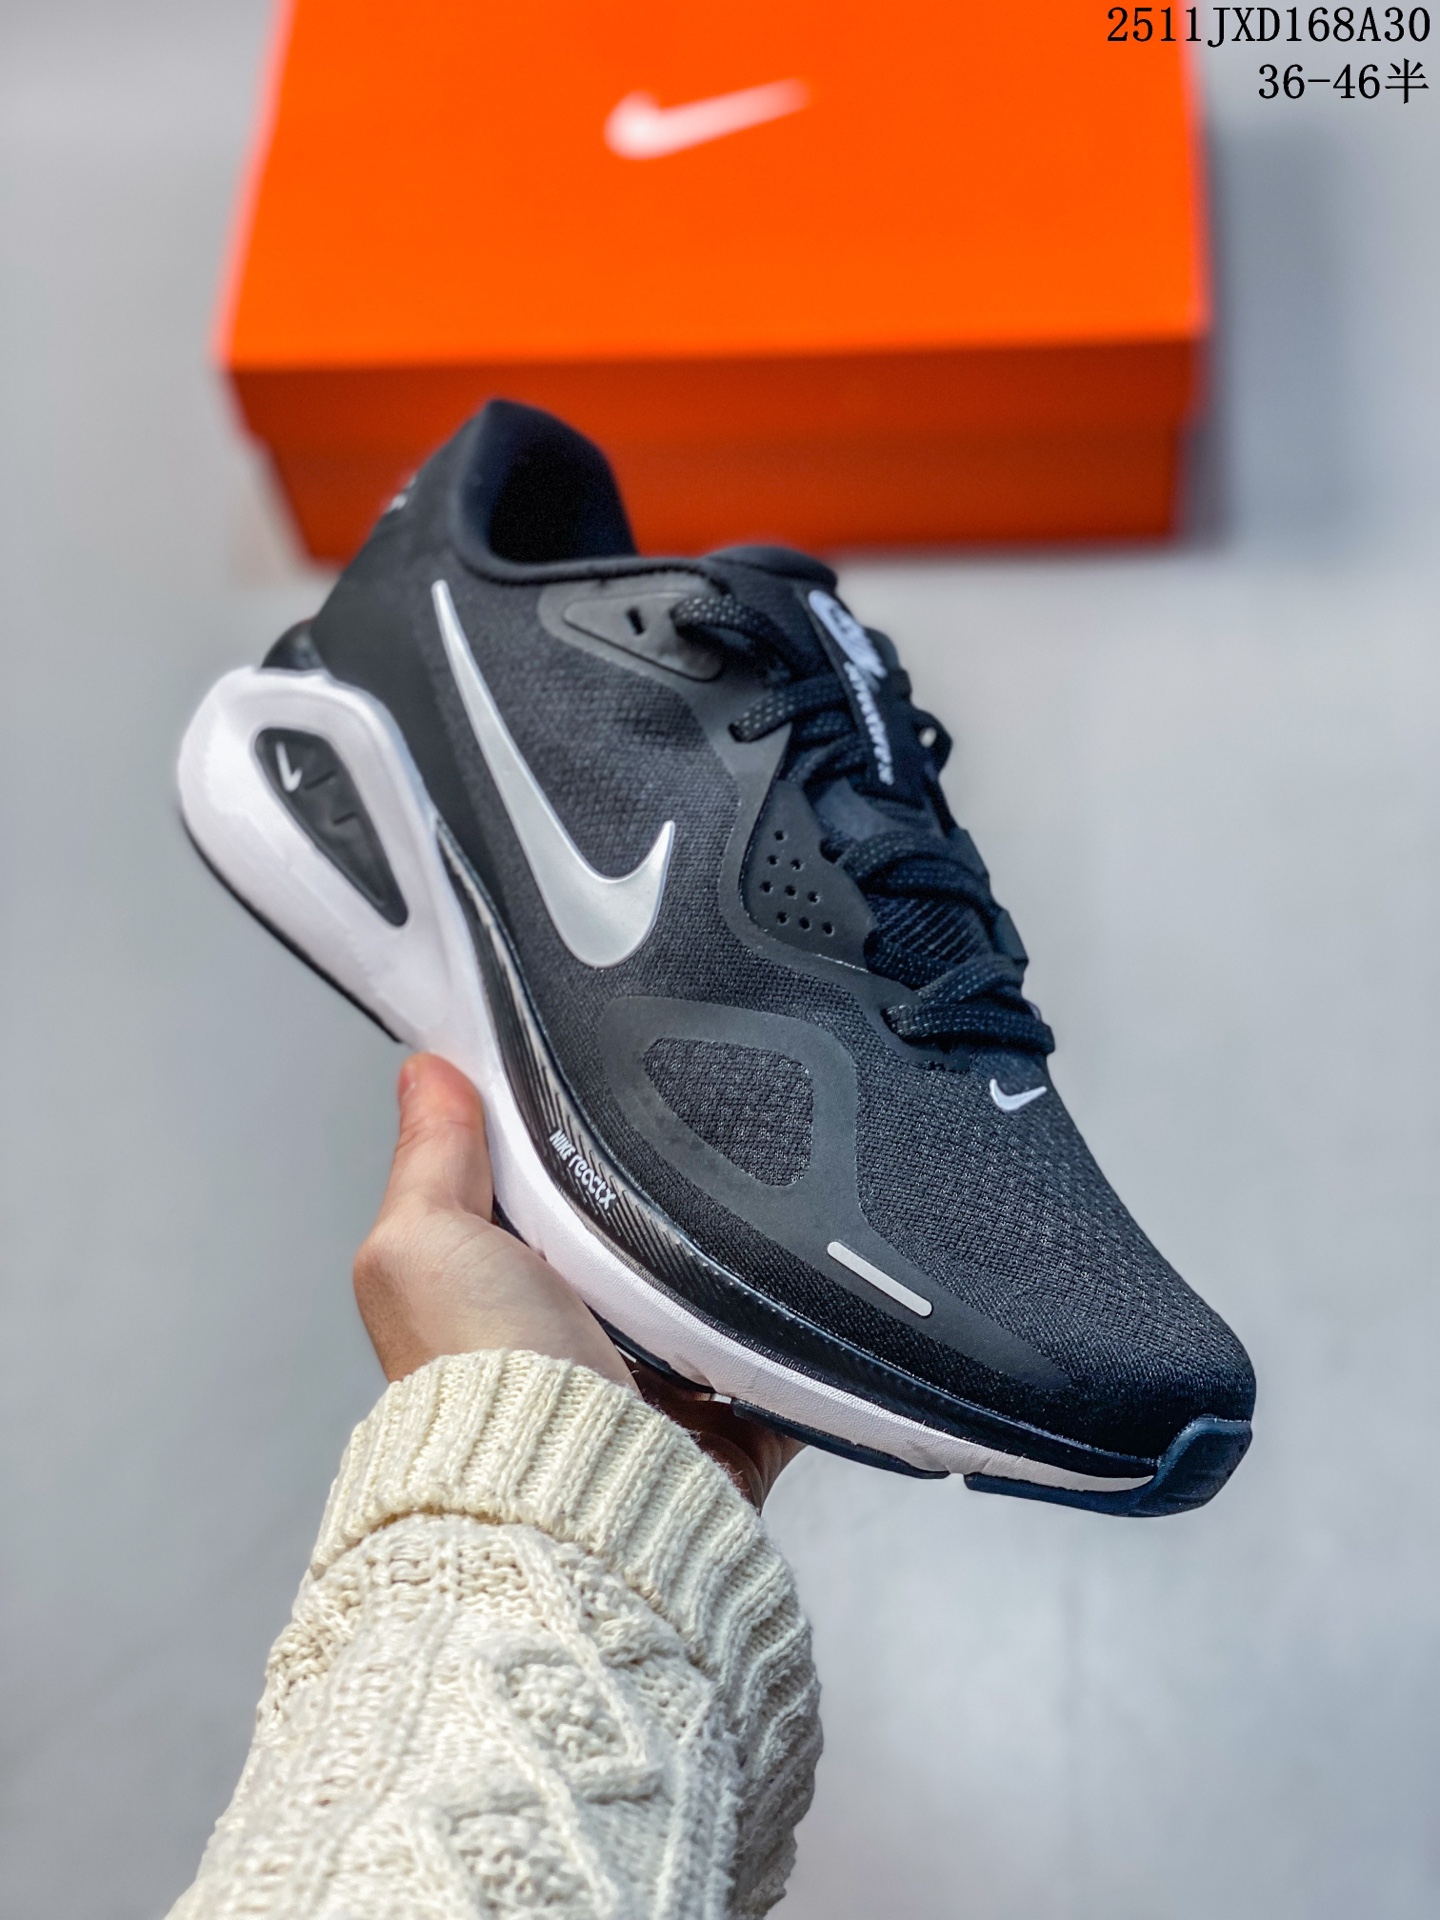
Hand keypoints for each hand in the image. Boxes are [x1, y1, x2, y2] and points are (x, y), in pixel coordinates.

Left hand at [354, 1054, 799, 1505]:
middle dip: (661, 1192)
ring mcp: (655, 1378)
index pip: (537, 1182)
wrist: (571, 1500)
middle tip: (683, 1147)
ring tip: (744, 1206)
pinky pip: (780, 1355)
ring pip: (711, 1284)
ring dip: (728, 1255)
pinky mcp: (726, 1418)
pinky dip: (794, 1329)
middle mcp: (571, 1332)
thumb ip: (431, 1158)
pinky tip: (798, 1287)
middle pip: (634, 1227)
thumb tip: (425, 1072)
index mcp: (497, 1284)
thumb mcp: (423, 1243)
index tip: (598, 1080)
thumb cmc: (484, 1383)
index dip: (561, 1133)